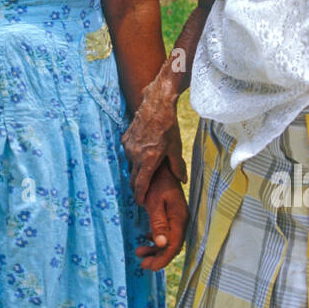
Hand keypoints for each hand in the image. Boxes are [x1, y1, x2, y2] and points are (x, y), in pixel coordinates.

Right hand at [121, 76, 187, 203]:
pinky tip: (143, 153)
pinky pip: (128, 153)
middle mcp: (135, 155)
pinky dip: (134, 157)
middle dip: (137, 187)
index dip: (140, 196)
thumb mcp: (176, 148)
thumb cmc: (168, 126)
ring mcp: (128, 147)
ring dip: (136, 170)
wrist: (156, 104)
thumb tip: (183, 181)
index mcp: (148, 160)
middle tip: (144, 192)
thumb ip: (178, 166)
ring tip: (145, 170)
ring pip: (130, 165)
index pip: (140, 185)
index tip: (142, 203)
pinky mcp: (125, 138)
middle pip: (133, 178)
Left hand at [135, 164, 187, 271]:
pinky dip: (156, 239)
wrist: (159, 166)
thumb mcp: (154, 203)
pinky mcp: (170, 214)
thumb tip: (162, 244)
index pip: (174, 246)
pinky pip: (166, 232)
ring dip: (155, 249)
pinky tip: (145, 240)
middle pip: (172, 246)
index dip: (163, 259)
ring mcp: (176, 217)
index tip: (150, 267)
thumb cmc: (155, 183)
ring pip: (168, 240)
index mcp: (179, 218)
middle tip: (142, 264)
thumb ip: (158, 224)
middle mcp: (180, 220)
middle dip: (158, 257)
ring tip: (139, 253)